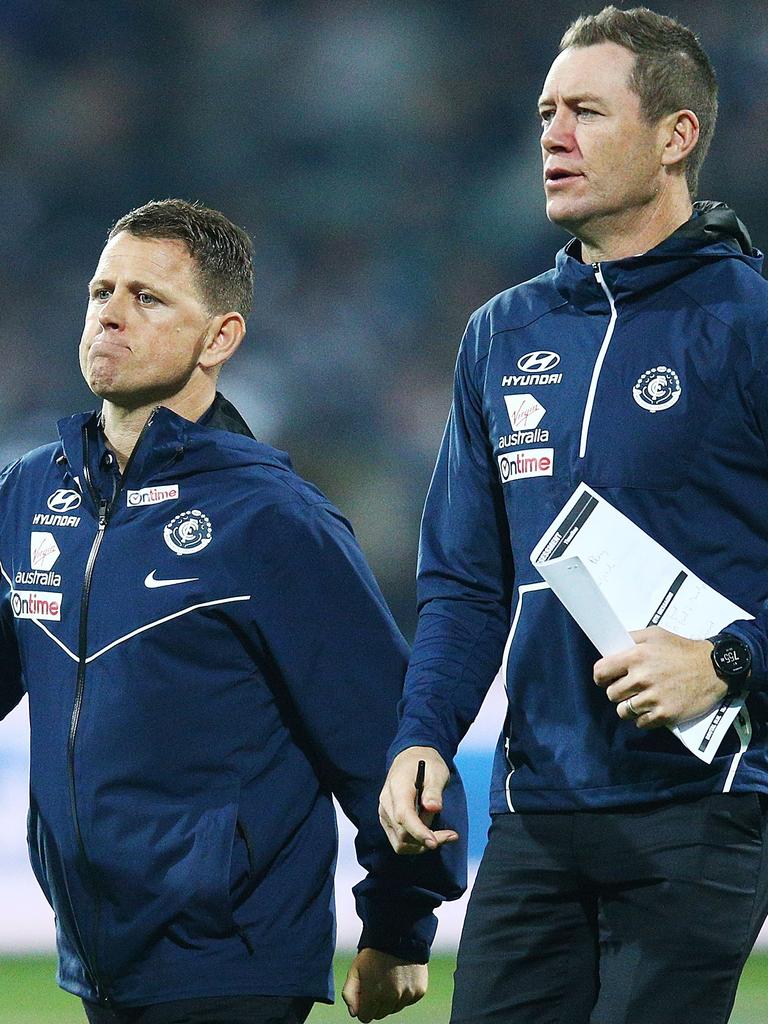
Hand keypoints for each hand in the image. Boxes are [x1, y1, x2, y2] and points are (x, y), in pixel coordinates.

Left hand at [342, 948, 426, 1020]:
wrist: (399, 934)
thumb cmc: (374, 953)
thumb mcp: (355, 969)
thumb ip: (349, 993)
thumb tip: (354, 1013)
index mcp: (374, 994)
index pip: (365, 1018)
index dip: (363, 1006)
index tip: (365, 993)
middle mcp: (392, 997)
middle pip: (381, 1014)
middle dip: (377, 1003)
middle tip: (378, 982)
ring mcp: (407, 994)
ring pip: (395, 1008)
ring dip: (391, 998)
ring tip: (390, 977)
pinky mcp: (419, 990)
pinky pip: (409, 1000)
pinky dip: (405, 993)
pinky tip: (402, 976)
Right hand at [378, 746, 458, 853]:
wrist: (411, 758)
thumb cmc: (426, 764)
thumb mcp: (436, 772)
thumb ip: (434, 791)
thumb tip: (433, 808)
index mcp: (397, 788)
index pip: (403, 815)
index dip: (418, 832)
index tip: (435, 843)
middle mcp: (386, 804)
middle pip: (402, 833)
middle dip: (427, 839)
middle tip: (451, 835)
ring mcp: (385, 814)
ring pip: (400, 842)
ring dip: (422, 844)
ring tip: (443, 834)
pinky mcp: (388, 822)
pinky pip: (400, 841)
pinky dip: (417, 843)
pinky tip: (432, 835)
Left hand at [593, 626, 727, 728]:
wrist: (714, 668)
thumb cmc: (682, 649)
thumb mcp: (655, 634)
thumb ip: (631, 639)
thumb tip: (610, 648)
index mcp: (636, 656)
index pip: (601, 672)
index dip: (601, 677)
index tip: (605, 679)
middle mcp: (642, 678)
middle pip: (611, 694)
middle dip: (618, 692)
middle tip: (629, 689)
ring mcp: (654, 698)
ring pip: (624, 711)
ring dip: (629, 707)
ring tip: (640, 700)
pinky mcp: (666, 714)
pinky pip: (641, 723)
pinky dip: (643, 719)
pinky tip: (651, 709)